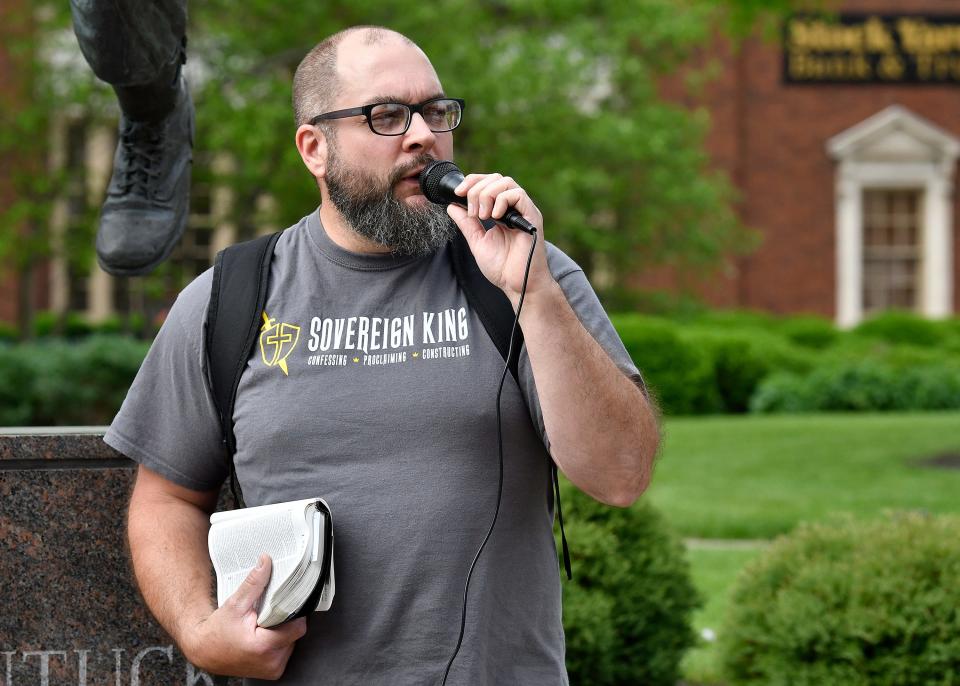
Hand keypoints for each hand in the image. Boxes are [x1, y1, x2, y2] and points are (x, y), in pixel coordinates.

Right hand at [184, 554, 306, 679]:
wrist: (204, 651)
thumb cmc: (216, 631)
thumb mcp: (235, 604)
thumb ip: (254, 583)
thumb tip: (266, 563)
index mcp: (263, 647)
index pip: (298, 626)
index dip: (292, 612)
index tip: (285, 604)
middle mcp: (271, 662)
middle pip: (295, 633)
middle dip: (285, 621)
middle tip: (268, 615)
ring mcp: (273, 669)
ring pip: (292, 642)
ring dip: (282, 632)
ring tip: (264, 626)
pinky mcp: (273, 671)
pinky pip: (285, 650)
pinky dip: (278, 642)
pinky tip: (264, 635)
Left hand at [446, 173, 554, 307]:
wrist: (517, 285)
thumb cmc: (502, 268)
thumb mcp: (477, 241)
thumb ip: (466, 223)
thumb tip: (452, 206)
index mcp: (501, 211)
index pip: (487, 183)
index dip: (471, 182)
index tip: (456, 193)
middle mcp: (514, 208)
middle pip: (495, 178)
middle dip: (476, 189)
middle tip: (472, 212)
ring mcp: (524, 211)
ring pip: (506, 182)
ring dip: (487, 195)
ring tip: (483, 216)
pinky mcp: (532, 217)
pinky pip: (518, 195)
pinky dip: (502, 201)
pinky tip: (496, 217)